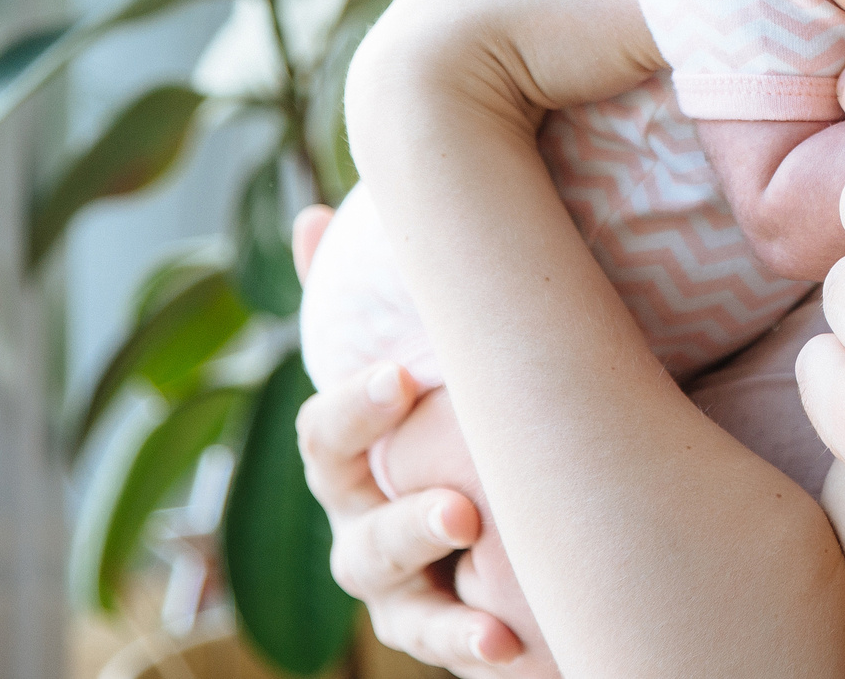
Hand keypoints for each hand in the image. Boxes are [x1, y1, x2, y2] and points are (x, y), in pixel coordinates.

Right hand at [295, 364, 521, 673]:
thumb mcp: (443, 371)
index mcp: (349, 461)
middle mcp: (363, 531)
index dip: (354, 409)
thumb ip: (446, 338)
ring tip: (496, 636)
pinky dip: (482, 655)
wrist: (490, 471)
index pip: (326, 437)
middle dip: (412, 529)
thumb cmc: (461, 401)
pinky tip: (518, 653)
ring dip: (450, 627)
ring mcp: (399, 593)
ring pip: (409, 619)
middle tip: (463, 516)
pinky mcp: (439, 630)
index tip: (401, 379)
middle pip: (370, 542)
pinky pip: (453, 652)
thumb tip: (458, 210)